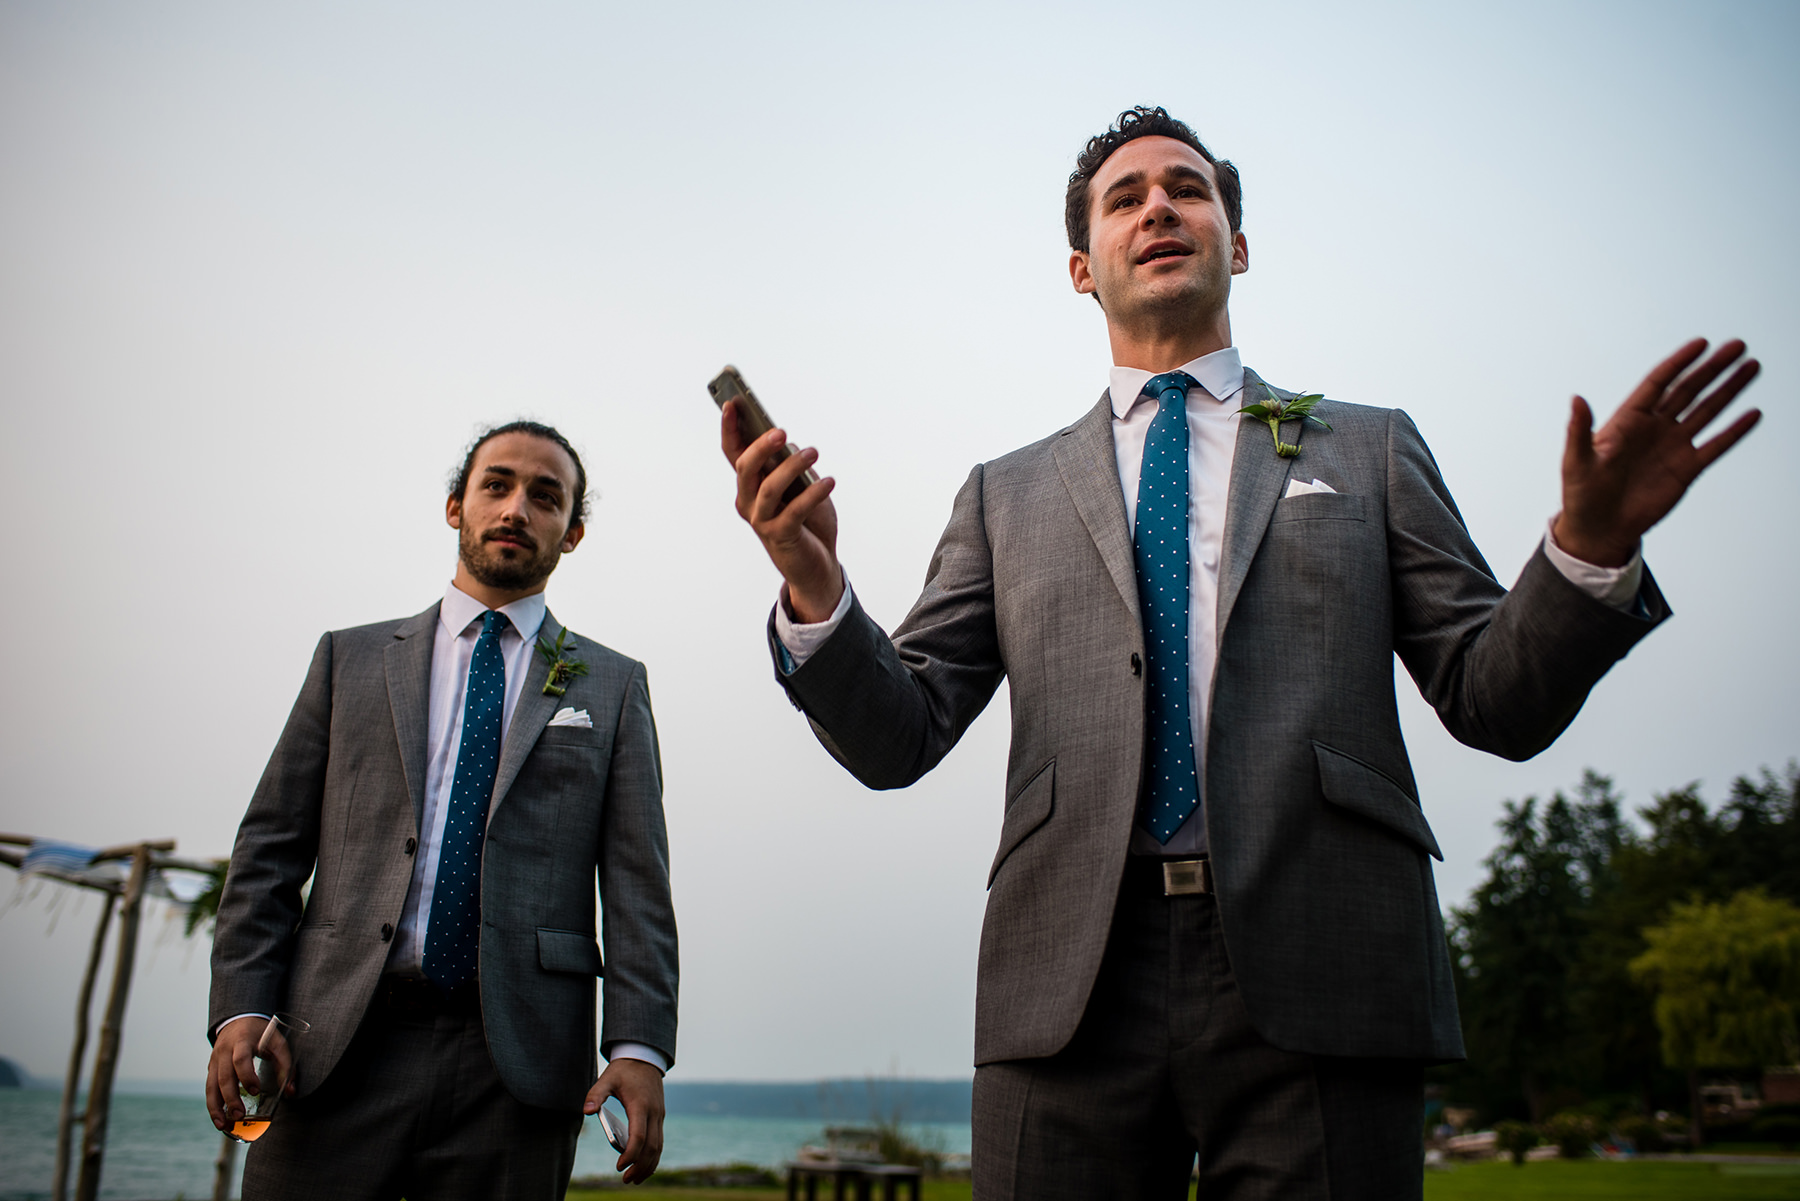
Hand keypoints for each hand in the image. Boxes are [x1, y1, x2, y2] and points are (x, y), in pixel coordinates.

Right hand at [204, 1017, 289, 1130]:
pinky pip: (209, 1090)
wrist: (239, 1019)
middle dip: (230, 1099)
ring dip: (216, 1108)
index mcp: (241, 1042)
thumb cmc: (261, 1033)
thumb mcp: (277, 1042)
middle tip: (239, 1116)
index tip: (255, 1090)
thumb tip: (291, 1092)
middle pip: (223, 1077)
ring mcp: (214, 1061)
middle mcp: (224, 1052)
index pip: (240, 1060)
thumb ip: (285, 1065)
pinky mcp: (211, 1070)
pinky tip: (219, 1120)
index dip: (246, 1076)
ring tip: (223, 1126)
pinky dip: (213, 1106)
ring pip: (210, 1087)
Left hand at [585, 1057, 664, 1184]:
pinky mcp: (659, 1117)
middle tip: (625, 1179)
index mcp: (641, 1105)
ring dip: (648, 1165)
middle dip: (639, 1166)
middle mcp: (654, 1113)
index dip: (630, 1154)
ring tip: (634, 1179)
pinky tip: (643, 1166)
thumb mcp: (607, 1078)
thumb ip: (596, 1094)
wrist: (644, 1058)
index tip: (618, 1166)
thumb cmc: (624, 1070)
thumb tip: (586, 1111)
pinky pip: (659, 1141)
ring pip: (659, 1147)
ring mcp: (659, 1116)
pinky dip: (653, 1157)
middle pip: (651, 1147)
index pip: (639, 1136)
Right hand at [721, 399, 843, 622]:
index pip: (733, 453)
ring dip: (791, 467)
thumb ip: (790, 466)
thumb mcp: (800, 487)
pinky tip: (830, 481)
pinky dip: (813, 494)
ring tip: (813, 453)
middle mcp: (749, 502)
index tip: (732, 403)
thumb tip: (788, 445)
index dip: (730, 429)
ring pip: (769, 487)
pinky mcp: (781, 536)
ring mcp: (762, 520)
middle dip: (760, 446)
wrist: (816, 565)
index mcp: (750, 485)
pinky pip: (795, 511)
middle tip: (781, 432)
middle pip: (745, 468)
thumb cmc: (807, 522)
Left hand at [1554, 338, 1761, 566]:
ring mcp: (1672, 446)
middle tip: (1738, 346)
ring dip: (1729, 390)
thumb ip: (1579, 430)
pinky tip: (1752, 414)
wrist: (1599, 530)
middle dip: (1713, 368)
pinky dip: (1734, 430)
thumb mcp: (1576, 462)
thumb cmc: (1581, 496)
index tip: (1702, 344)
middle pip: (1688, 390)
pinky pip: (1715, 445)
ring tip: (1751, 367)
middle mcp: (1653, 427)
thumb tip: (1576, 399)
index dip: (1679, 363)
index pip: (1658, 383)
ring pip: (1706, 411)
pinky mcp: (1686, 469)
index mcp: (1627, 421)